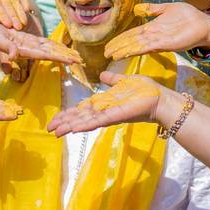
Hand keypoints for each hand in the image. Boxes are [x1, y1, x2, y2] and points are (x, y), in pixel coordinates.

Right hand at [0, 21, 80, 65]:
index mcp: (25, 50)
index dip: (59, 58)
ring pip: (49, 48)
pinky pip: (43, 43)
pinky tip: (61, 46)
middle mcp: (29, 49)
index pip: (46, 55)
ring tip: (75, 55)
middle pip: (51, 53)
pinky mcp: (27, 39)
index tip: (72, 61)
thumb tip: (13, 55)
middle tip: (81, 61)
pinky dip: (54, 44)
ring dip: (62, 52)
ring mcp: (29, 44)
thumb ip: (6, 47)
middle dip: (65, 57)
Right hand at [47, 71, 164, 135]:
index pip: (82, 110)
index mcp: (104, 103)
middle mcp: (104, 111)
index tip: (55, 120)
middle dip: (64, 122)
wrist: (160, 99)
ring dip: (71, 126)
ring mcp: (109, 115)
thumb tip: (101, 76)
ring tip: (56, 132)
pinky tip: (74, 129)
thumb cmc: (145, 91)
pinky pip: (98, 121)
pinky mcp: (116, 116)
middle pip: (79, 117)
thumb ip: (112, 81)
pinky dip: (86, 125)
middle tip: (49, 129)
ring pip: (85, 121)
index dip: (68, 114)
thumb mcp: (125, 82)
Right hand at [104, 2, 209, 60]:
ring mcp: (157, 40)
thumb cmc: (188, 16)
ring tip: (111, 55)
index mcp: (152, 28)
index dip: (120, 39)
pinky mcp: (164, 44)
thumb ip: (153, 10)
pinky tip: (126, 52)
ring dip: (123, 50)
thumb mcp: (168, 9)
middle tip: (105, 54)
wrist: (204, 24)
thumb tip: (138, 8)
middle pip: (131, 41)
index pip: (132, 34)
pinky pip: (146, 47)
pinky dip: (135, 50)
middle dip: (118, 47)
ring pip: (136, 45)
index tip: (109, 45)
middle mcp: (152, 35)